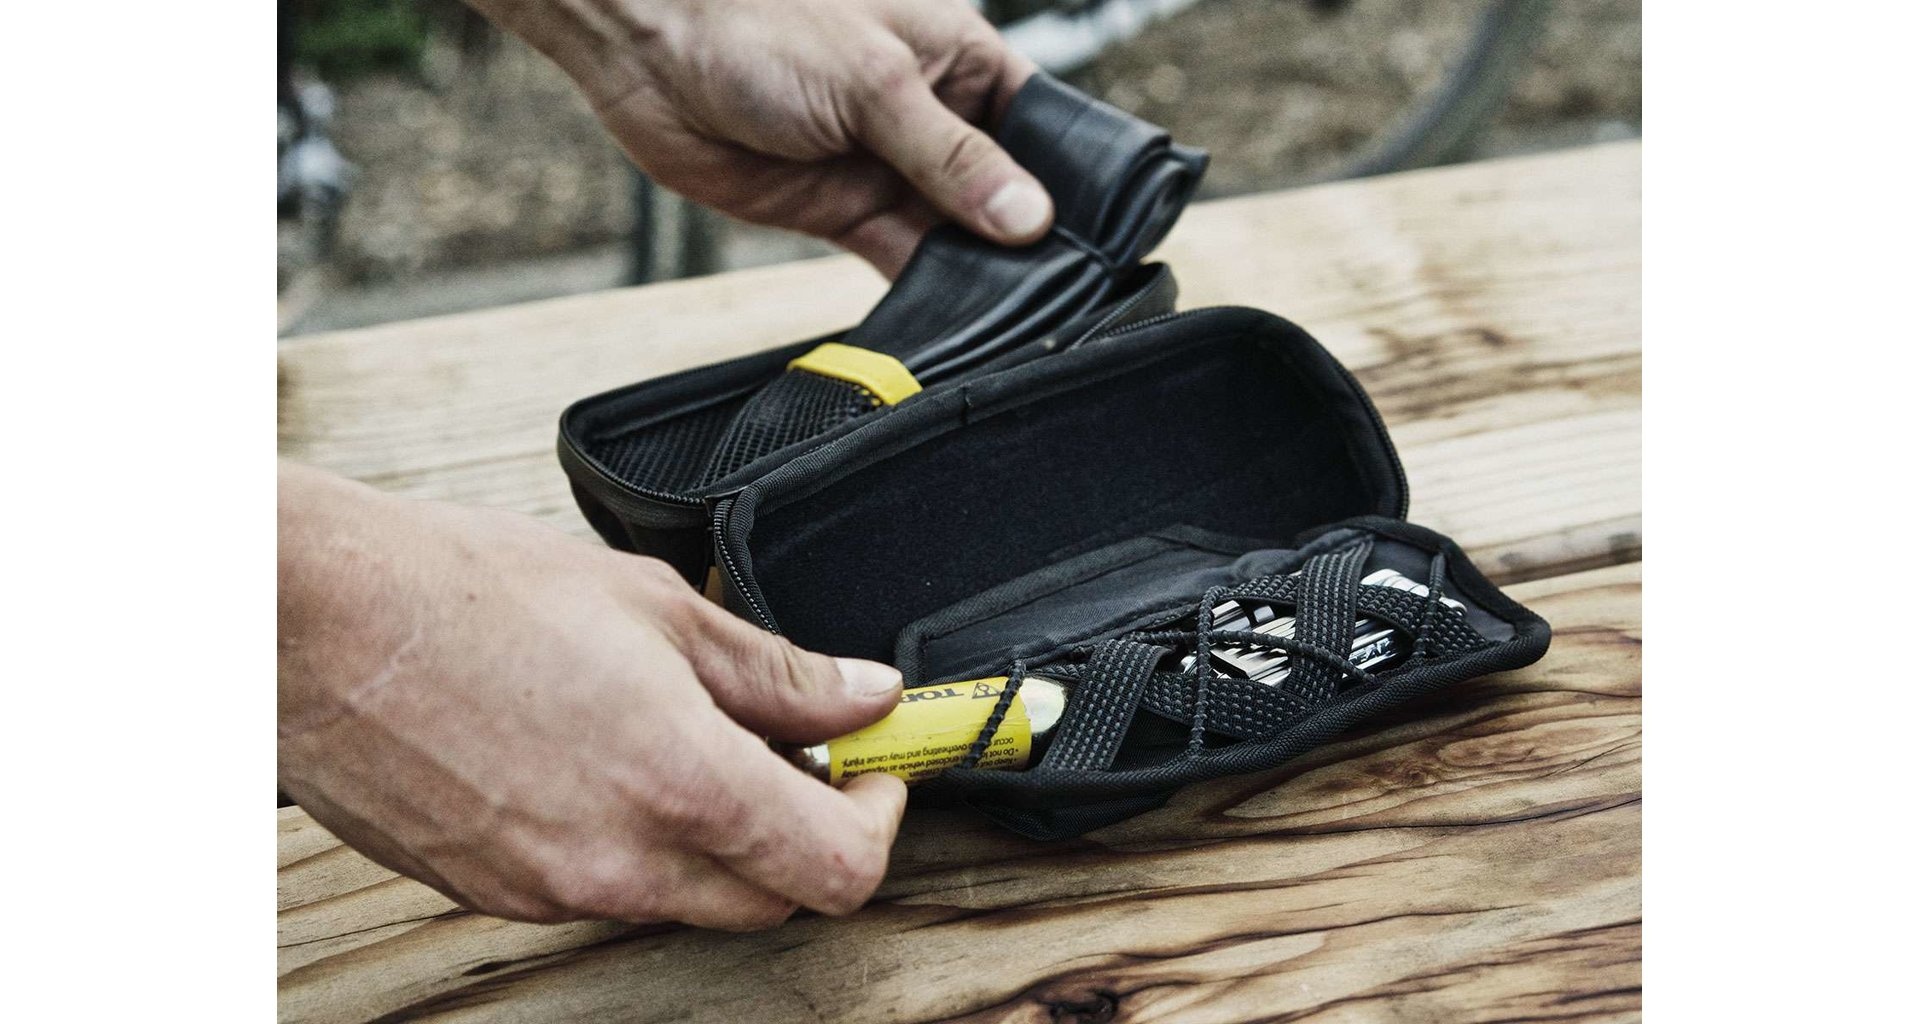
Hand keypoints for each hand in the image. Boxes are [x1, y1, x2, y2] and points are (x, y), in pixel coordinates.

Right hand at [278, 463, 907, 929]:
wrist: (316, 623)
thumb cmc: (468, 595)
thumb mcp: (656, 607)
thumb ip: (777, 671)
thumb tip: (864, 694)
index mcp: (682, 785)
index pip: (840, 868)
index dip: (878, 820)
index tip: (872, 771)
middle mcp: (622, 862)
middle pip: (774, 898)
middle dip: (805, 832)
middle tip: (794, 750)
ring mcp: (553, 890)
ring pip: (688, 900)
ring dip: (719, 841)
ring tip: (686, 738)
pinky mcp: (496, 893)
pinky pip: (605, 891)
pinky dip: (637, 845)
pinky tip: (605, 761)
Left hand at [473, 0, 1053, 274]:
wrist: (649, 45)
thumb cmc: (760, 22)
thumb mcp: (874, 84)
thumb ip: (951, 156)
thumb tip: (1030, 217)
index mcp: (962, 62)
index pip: (1044, 127)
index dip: (1073, 180)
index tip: (1100, 239)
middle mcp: (936, 118)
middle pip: (1005, 192)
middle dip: (1029, 240)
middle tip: (1064, 293)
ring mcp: (891, 168)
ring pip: (958, 235)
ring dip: (981, 273)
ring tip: (1015, 314)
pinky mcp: (845, 212)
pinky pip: (903, 260)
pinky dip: (928, 291)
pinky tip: (954, 317)